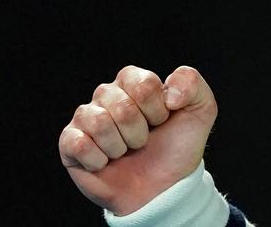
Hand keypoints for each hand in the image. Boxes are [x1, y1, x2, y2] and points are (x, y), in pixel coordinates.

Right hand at [58, 65, 217, 215]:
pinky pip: (78, 143)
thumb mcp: (200, 110)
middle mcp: (107, 95)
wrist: (162, 188)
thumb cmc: (176, 147)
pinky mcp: (70, 143)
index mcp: (133, 82)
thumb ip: (192, 83)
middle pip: (120, 105)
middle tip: (142, 141)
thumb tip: (169, 92)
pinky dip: (98, 159)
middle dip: (139, 131)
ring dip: (120, 146)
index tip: (162, 121)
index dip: (157, 109)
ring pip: (99, 122)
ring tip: (125, 151)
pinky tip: (105, 162)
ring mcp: (86, 118)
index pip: (142, 83)